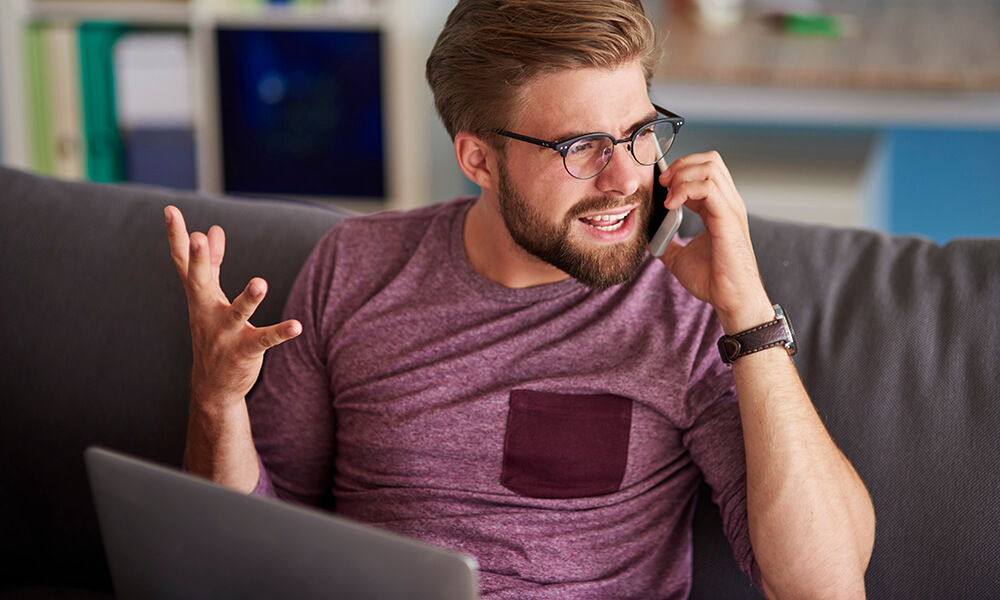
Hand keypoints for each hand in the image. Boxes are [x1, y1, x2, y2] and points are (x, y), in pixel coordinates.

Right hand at [164, 205, 300, 411]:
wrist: (213, 386)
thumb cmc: (213, 333)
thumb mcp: (209, 297)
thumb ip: (213, 263)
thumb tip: (211, 229)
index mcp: (200, 296)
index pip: (184, 263)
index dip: (176, 237)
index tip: (170, 210)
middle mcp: (208, 312)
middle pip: (199, 283)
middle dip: (198, 261)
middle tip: (195, 239)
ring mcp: (225, 333)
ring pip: (236, 313)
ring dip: (248, 298)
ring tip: (261, 282)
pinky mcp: (245, 351)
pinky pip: (264, 340)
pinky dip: (280, 332)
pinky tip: (297, 326)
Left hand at [656, 151, 773, 333]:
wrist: (730, 300)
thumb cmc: (713, 281)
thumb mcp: (679, 258)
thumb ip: (666, 243)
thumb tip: (648, 237)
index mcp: (719, 208)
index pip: (704, 169)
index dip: (681, 170)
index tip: (661, 184)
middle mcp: (728, 203)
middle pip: (710, 160)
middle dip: (681, 165)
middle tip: (663, 184)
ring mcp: (731, 209)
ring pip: (710, 167)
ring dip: (682, 176)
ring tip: (668, 196)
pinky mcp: (728, 219)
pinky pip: (709, 187)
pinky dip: (686, 189)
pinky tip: (673, 205)